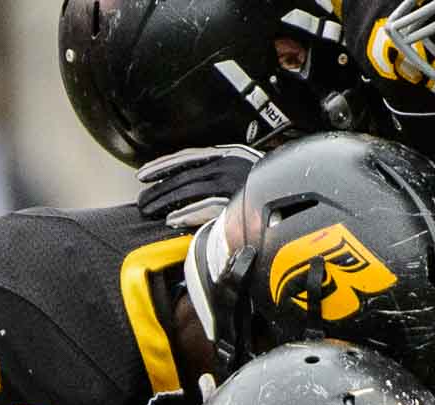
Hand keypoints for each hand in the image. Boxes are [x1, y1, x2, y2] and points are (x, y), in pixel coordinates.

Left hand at [135, 145, 260, 229]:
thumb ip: (213, 172)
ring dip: (165, 201)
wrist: (293, 187)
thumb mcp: (236, 169)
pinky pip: (204, 205)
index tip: (143, 175)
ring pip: (188, 189)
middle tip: (142, 201)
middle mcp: (225, 164)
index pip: (186, 158)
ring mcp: (230, 181)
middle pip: (182, 175)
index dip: (162, 166)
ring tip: (149, 211)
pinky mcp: (236, 198)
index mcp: (224, 155)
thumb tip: (187, 184)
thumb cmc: (265, 182)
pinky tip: (172, 219)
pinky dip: (186, 213)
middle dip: (158, 188)